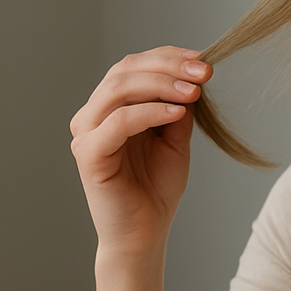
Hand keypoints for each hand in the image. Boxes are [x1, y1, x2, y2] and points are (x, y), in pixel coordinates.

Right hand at [69, 46, 212, 255]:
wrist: (145, 233)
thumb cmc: (156, 188)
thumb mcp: (174, 138)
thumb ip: (177, 106)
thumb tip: (192, 75)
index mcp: (110, 106)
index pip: (134, 65)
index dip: (169, 57)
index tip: (204, 60)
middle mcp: (92, 114)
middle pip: (125, 70)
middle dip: (168, 66)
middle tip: (203, 72)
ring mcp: (86, 133)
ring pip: (119, 89)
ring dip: (161, 84)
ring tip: (194, 92)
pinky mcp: (88, 154)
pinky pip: (119, 122)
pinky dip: (150, 112)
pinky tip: (178, 113)